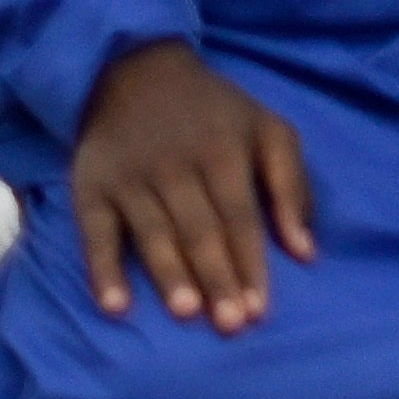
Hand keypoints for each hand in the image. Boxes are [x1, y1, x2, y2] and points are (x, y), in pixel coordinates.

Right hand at [72, 39, 310, 328]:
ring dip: (170, 275)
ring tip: (187, 312)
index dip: (250, 263)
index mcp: (225, 151)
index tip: (260, 309)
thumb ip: (293, 186)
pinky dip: (103, 270)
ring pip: (153, 234)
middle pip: (201, 229)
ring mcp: (131, 178)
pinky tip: (115, 306)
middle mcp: (177, 166)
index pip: (241, 216)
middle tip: (230, 325)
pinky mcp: (91, 188)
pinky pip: (96, 234)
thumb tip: (307, 252)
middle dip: (218, 278)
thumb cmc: (216, 113)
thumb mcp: (268, 130)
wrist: (137, 73)